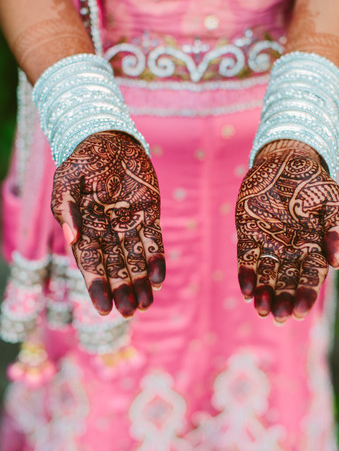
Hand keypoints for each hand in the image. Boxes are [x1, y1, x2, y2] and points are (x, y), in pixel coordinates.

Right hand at [51, 131, 164, 317]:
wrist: (110, 138)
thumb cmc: (84, 160)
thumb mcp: (67, 180)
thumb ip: (68, 209)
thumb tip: (73, 239)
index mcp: (85, 228)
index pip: (90, 263)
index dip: (97, 286)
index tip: (104, 310)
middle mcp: (107, 231)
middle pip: (115, 267)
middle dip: (122, 290)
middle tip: (130, 313)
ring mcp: (129, 224)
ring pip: (135, 260)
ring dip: (140, 282)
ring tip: (146, 305)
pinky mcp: (149, 213)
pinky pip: (154, 240)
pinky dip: (156, 259)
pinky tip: (159, 278)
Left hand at [235, 139, 338, 322]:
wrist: (285, 160)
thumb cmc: (313, 183)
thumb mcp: (333, 202)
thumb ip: (336, 231)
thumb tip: (337, 263)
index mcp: (313, 249)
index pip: (310, 279)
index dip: (305, 296)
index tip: (299, 311)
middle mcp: (290, 252)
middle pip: (286, 283)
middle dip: (283, 300)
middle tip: (279, 316)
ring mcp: (269, 245)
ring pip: (266, 276)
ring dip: (263, 294)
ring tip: (261, 310)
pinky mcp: (248, 235)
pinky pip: (247, 259)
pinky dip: (246, 275)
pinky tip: (246, 291)